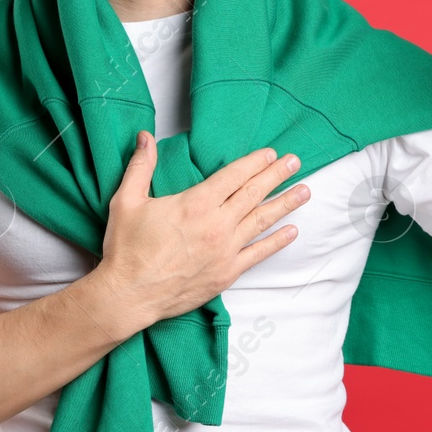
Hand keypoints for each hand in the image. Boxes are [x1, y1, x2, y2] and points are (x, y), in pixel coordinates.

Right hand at [94, 131, 309, 329]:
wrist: (129, 295)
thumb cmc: (127, 249)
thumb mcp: (127, 200)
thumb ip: (141, 166)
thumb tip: (145, 137)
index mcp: (195, 204)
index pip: (233, 176)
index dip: (254, 163)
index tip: (270, 154)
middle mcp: (216, 225)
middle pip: (253, 194)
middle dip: (277, 175)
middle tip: (295, 162)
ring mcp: (225, 250)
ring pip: (262, 221)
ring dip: (285, 204)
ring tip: (305, 191)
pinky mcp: (227, 273)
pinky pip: (258, 254)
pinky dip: (277, 242)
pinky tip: (292, 231)